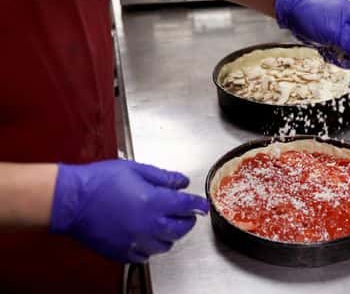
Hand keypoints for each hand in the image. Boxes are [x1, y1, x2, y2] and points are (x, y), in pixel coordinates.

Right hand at [50, 160, 208, 262]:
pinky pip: (145, 255)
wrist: (71, 200)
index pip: (187, 207)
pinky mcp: (122, 252)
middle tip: (185, 214)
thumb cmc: (100, 181)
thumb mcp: (135, 169)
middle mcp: (149, 226)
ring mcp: (136, 242)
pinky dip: (150, 247)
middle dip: (187, 221)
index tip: (203, 205)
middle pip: (180, 230)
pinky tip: (146, 237)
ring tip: (165, 224)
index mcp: (154, 202)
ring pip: (165, 245)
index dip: (198, 205)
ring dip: (170, 235)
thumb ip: (163, 177)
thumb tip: (182, 182)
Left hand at [275, 0, 349, 69]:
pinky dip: (333, 57)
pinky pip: (339, 55)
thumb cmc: (313, 13)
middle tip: (347, 60)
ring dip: (343, 59)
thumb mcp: (336, 31)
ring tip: (332, 53)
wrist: (292, 12)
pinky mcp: (332, 42)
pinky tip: (326, 52)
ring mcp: (342, 35)